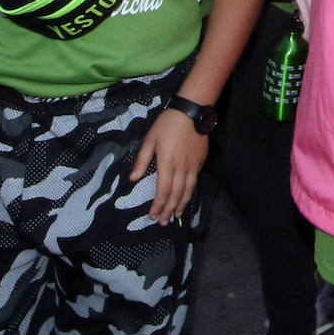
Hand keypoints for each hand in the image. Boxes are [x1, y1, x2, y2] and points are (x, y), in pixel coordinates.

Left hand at [131, 108, 207, 223]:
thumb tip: (133, 179)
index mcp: (166, 164)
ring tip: (177, 215)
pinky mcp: (200, 161)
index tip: (153, 215)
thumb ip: (142, 160)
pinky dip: (190, 193)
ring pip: (188, 190)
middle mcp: (181, 168)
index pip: (162, 191)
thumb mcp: (150, 140)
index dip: (158, 205)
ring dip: (182, 204)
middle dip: (169, 210)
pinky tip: (186, 197)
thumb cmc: (167, 124)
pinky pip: (195, 181)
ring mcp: (193, 165)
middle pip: (176, 194)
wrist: (192, 112)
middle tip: (164, 222)